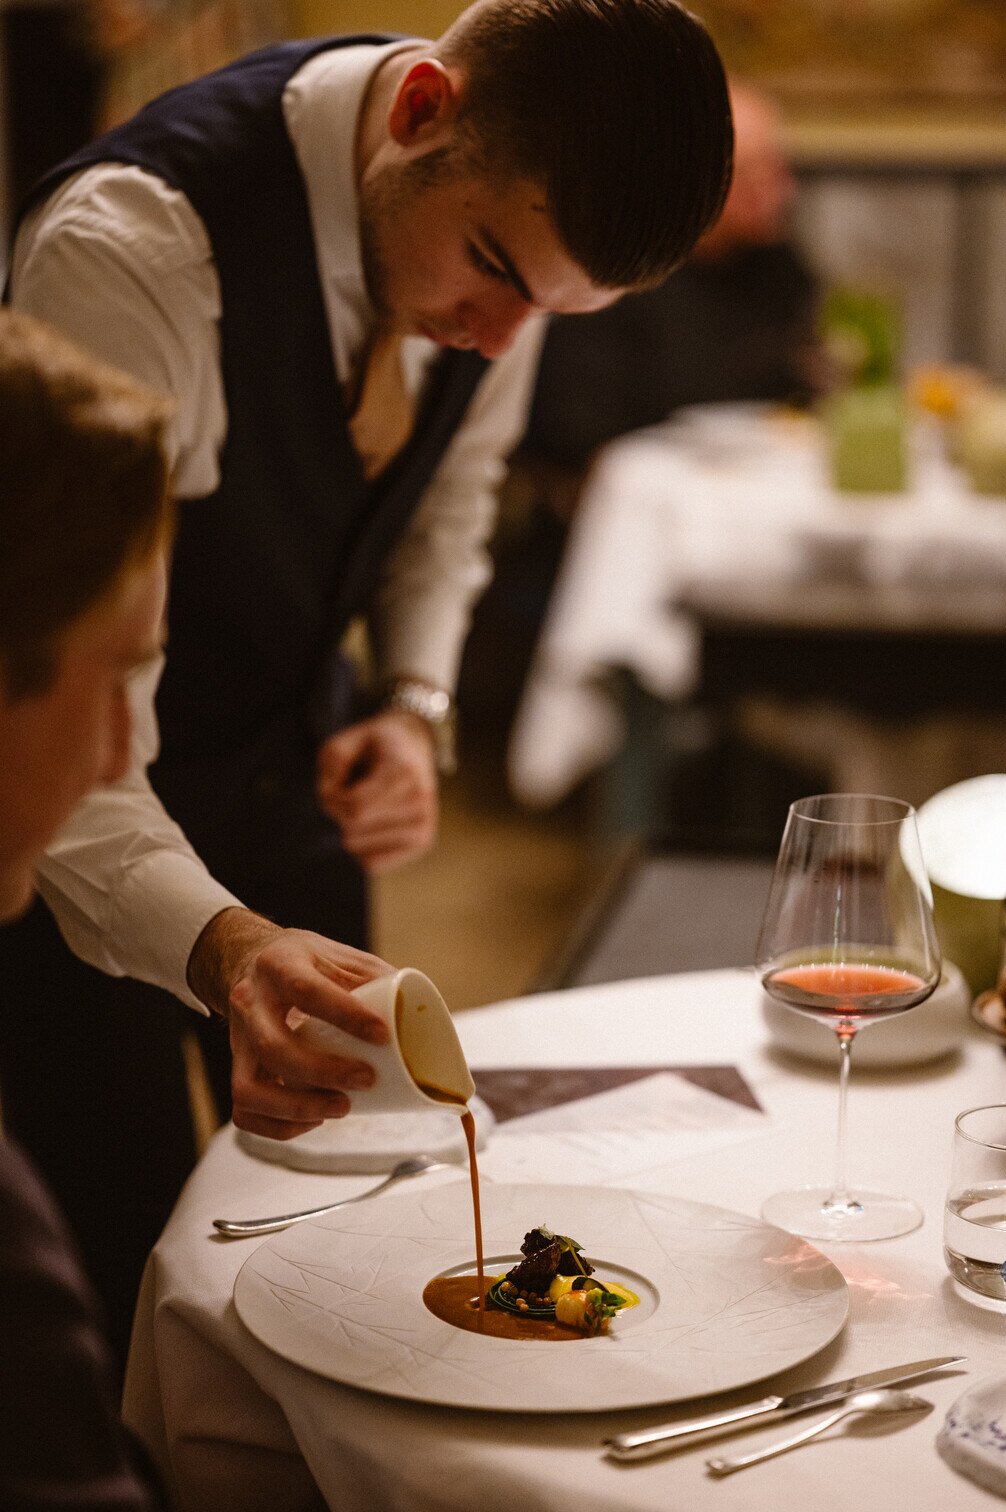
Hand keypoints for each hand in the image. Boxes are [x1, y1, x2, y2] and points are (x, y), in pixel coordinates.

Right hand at [188, 909, 392, 1139]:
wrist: (251, 960)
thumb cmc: (304, 962)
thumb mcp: (339, 956)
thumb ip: (377, 980)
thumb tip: (422, 1015)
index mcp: (280, 965)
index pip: (307, 991)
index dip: (346, 1015)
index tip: (382, 1034)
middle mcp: (250, 1001)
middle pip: (274, 1047)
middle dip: (323, 1072)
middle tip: (365, 1079)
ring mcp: (238, 1038)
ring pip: (249, 1088)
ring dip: (296, 1108)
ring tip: (339, 1108)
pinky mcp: (236, 1066)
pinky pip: (244, 1108)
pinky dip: (277, 1125)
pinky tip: (312, 1120)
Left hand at [316, 710, 438, 871]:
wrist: (414, 745)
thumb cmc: (372, 747)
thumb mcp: (344, 742)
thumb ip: (331, 767)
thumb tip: (331, 805)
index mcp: (403, 770)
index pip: (355, 807)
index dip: (332, 799)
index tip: (334, 783)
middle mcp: (420, 799)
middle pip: (354, 828)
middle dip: (338, 813)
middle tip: (350, 791)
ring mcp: (425, 824)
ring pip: (360, 849)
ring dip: (350, 829)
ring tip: (366, 804)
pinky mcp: (422, 843)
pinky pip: (371, 864)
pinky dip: (361, 847)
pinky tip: (372, 825)